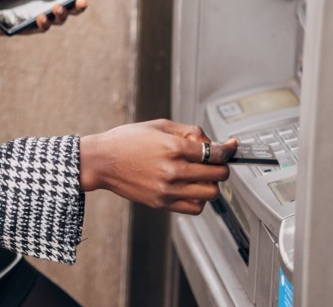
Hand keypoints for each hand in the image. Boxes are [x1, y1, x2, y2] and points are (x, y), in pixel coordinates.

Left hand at [0, 0, 88, 34]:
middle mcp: (43, 5)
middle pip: (68, 9)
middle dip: (78, 6)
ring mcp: (35, 18)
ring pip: (56, 21)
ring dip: (61, 15)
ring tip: (58, 7)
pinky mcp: (25, 28)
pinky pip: (39, 28)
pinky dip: (43, 23)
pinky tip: (42, 17)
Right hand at [79, 119, 236, 214]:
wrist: (102, 161)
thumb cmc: (126, 140)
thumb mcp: (159, 125)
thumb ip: (188, 131)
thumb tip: (210, 142)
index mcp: (172, 147)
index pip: (214, 153)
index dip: (228, 149)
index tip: (230, 147)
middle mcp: (172, 170)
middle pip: (217, 174)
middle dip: (221, 165)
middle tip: (215, 160)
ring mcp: (168, 189)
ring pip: (211, 193)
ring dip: (212, 184)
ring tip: (202, 175)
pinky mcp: (162, 203)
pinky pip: (195, 207)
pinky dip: (200, 199)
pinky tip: (192, 188)